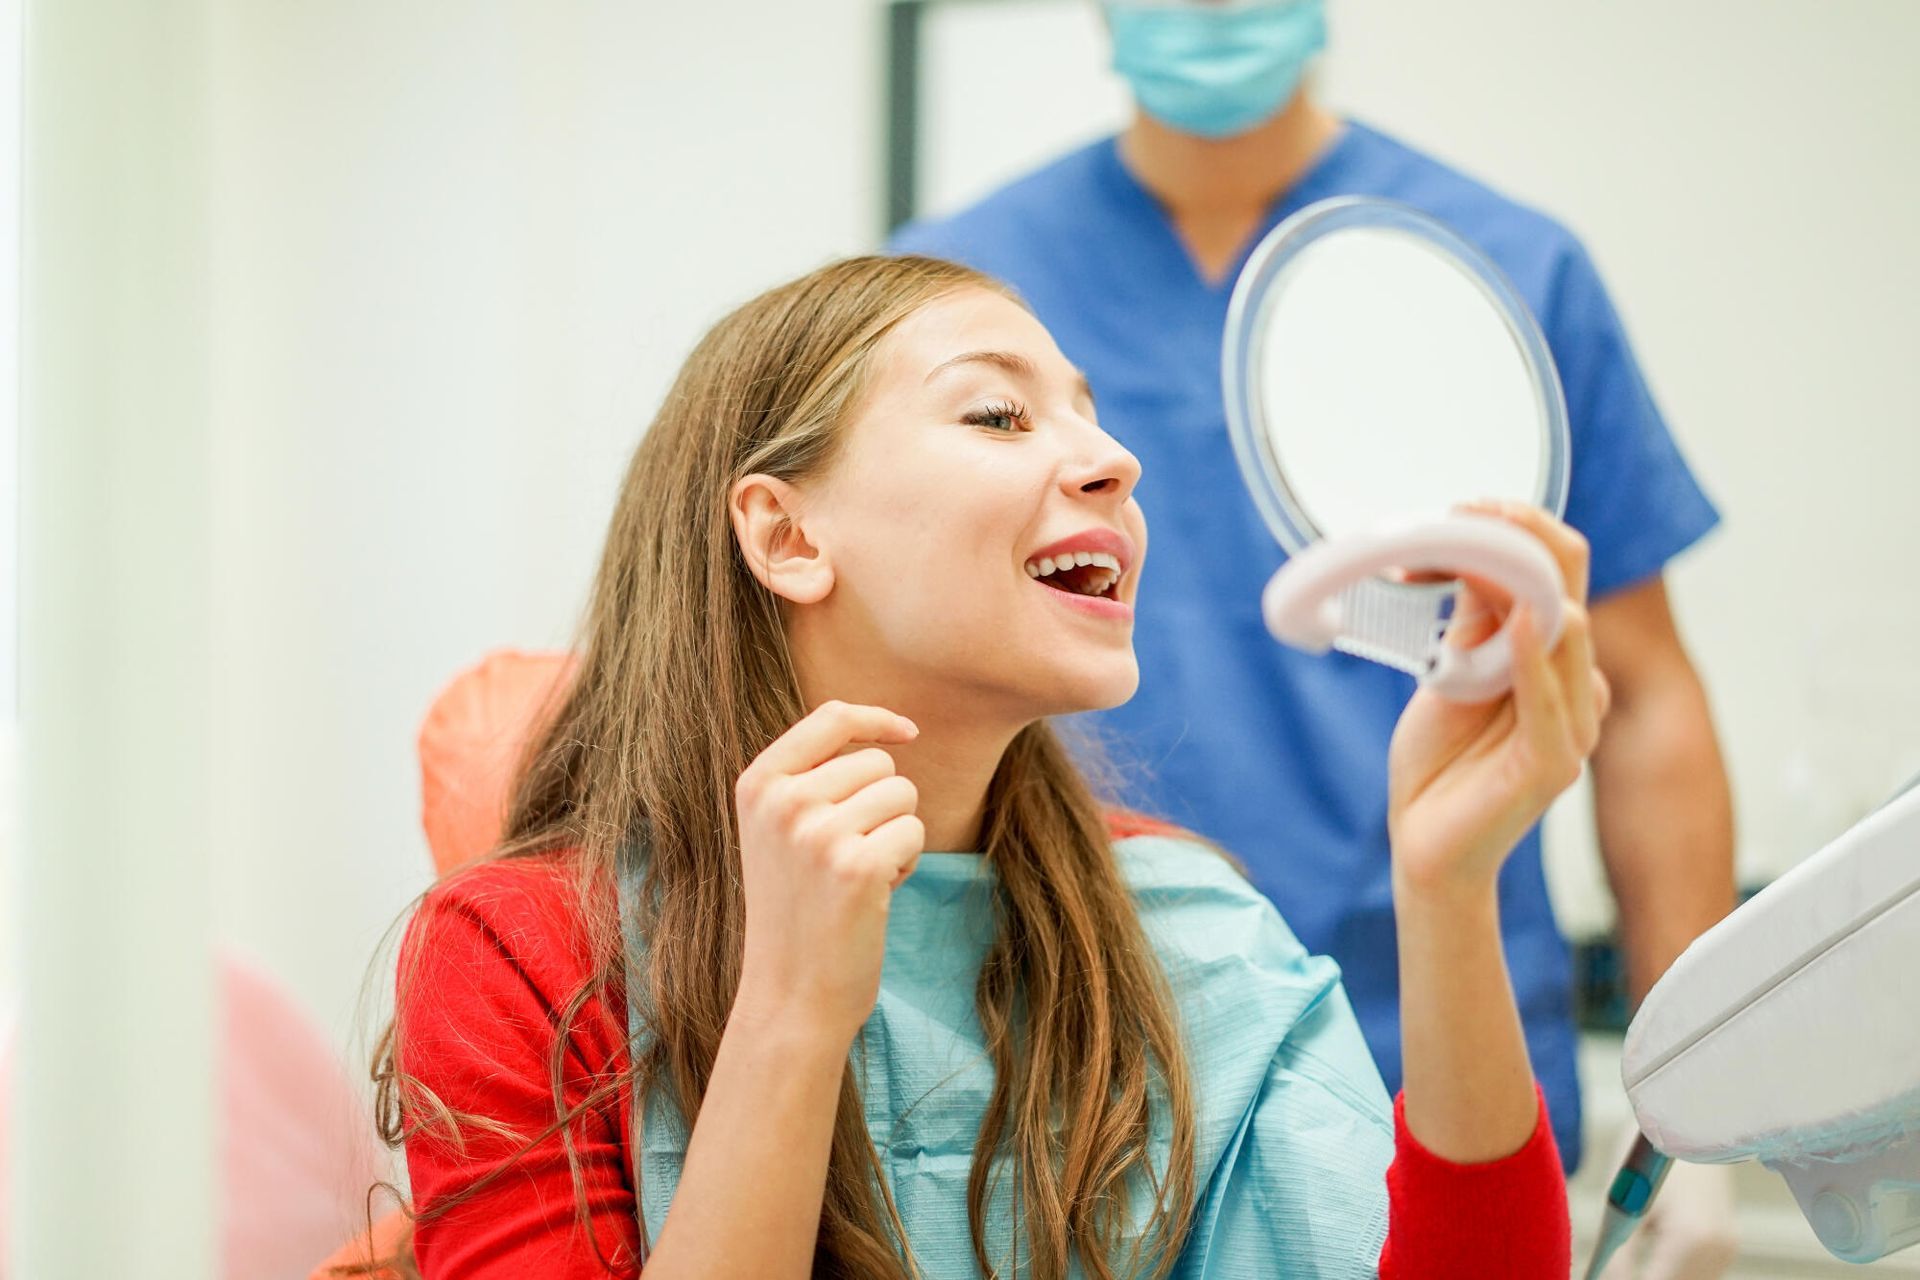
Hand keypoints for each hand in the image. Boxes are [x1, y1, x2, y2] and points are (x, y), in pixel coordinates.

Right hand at [732, 700, 924, 1045]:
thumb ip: (812, 776)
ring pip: (902, 794)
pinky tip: (873, 896)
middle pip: (879, 762)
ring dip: (895, 834)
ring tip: (857, 876)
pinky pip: (913, 832)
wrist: (790, 995)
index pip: (831, 716)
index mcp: (758, 784)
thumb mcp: (781, 830)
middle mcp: (783, 801)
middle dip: (882, 804)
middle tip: (847, 856)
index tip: (909, 732)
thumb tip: (887, 731)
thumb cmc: (797, 909)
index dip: (877, 719)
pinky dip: (906, 864)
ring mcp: (818, 832)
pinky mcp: (858, 866)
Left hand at [1387, 503, 1611, 894]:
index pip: (1561, 572)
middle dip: (1521, 541)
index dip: (1519, 530)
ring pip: (1568, 636)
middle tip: (1463, 511)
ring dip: (1515, 586)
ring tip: (1468, 550)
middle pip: (1570, 590)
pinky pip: (1551, 703)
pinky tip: (1516, 622)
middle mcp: (1576, 685)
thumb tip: (1473, 551)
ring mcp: (1573, 725)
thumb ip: (1473, 621)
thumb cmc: (1440, 760)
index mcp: (1555, 658)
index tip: (1463, 506)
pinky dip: (1533, 657)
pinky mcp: (1555, 764)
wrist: (1424, 842)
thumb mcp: (1452, 672)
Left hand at [1597, 1123, 1738, 1279]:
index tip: (1601, 1279)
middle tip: (1611, 1272)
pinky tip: (1649, 1261)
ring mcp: (1727, 1248)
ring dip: (1658, 1278)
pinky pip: (1697, 1273)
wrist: (1685, 1116)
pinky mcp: (1726, 1244)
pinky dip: (1672, 1273)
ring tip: (1625, 1266)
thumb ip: (1617, 1255)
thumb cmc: (1646, 1153)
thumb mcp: (1623, 1205)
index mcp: (1693, 1238)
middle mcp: (1719, 1249)